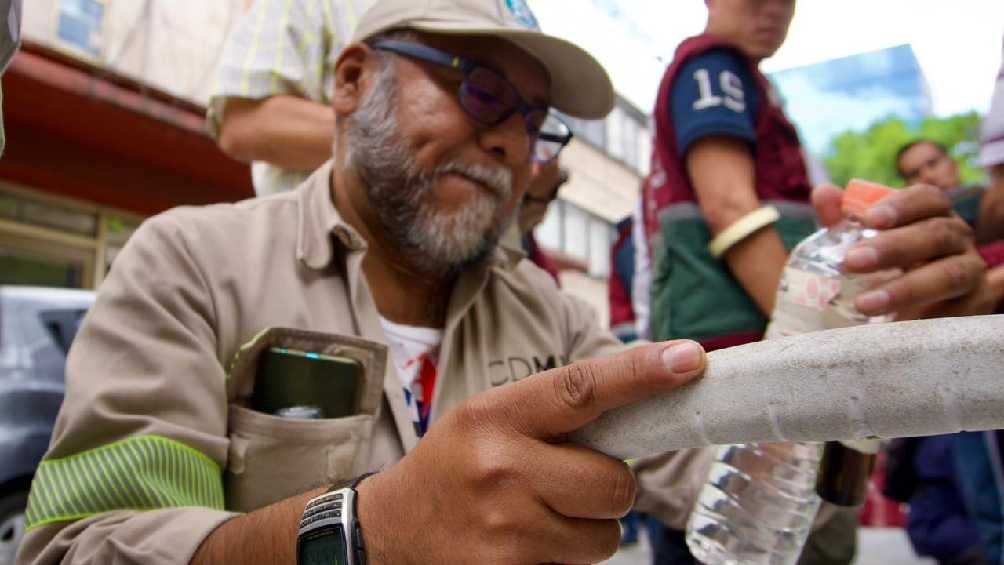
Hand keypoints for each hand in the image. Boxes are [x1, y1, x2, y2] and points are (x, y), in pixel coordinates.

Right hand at [357, 341, 705, 563]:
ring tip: (541, 516)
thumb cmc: (451, 467)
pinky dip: (566, 556)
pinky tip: (526, 543)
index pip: (580, 388)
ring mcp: (507, 528)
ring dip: (589, 527)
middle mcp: (501, 468)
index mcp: (496, 416)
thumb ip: (551, 413)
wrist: (388, 531)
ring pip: (606, 534)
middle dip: (609, 487)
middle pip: (614, 483)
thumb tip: (638, 401)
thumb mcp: (486, 419)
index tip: (688, 359)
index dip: (640, 373)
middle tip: (573, 483)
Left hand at [811, 183, 986, 318]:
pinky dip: (928, 317)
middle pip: (936, 234)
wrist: (911, 310)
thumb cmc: (883, 266)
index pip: (926, 198)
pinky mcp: (975, 305)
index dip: (900, 205)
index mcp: (932, 215)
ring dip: (906, 289)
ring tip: (864, 304)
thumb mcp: (859, 243)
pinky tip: (896, 325)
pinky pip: (959, 311)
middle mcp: (957, 239)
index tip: (868, 218)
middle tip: (851, 262)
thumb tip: (823, 194)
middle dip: (894, 247)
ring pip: (950, 274)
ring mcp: (970, 271)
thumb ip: (841, 220)